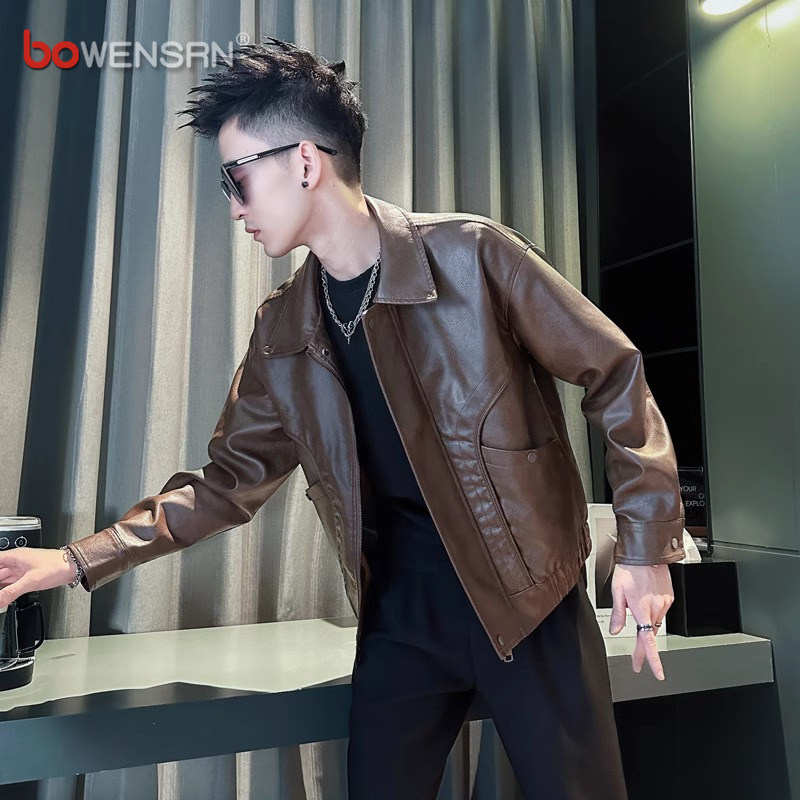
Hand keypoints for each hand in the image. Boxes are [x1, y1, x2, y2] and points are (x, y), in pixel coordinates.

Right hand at [0, 547, 76, 608]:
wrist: (74, 567)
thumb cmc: (57, 566)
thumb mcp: (31, 581)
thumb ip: (11, 592)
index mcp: (14, 556)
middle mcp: (16, 561)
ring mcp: (21, 569)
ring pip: (2, 577)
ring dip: (0, 586)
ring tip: (0, 596)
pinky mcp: (27, 576)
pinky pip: (10, 582)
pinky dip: (4, 589)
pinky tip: (3, 596)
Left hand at [608, 563, 673, 680]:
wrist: (647, 553)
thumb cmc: (630, 569)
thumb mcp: (617, 591)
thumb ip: (617, 613)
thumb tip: (614, 630)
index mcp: (641, 609)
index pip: (648, 641)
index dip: (652, 659)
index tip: (656, 673)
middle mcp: (655, 608)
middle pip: (649, 635)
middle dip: (643, 648)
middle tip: (637, 659)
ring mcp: (664, 603)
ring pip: (655, 623)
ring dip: (646, 625)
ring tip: (636, 611)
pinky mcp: (669, 597)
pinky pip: (661, 611)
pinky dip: (653, 612)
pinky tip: (646, 602)